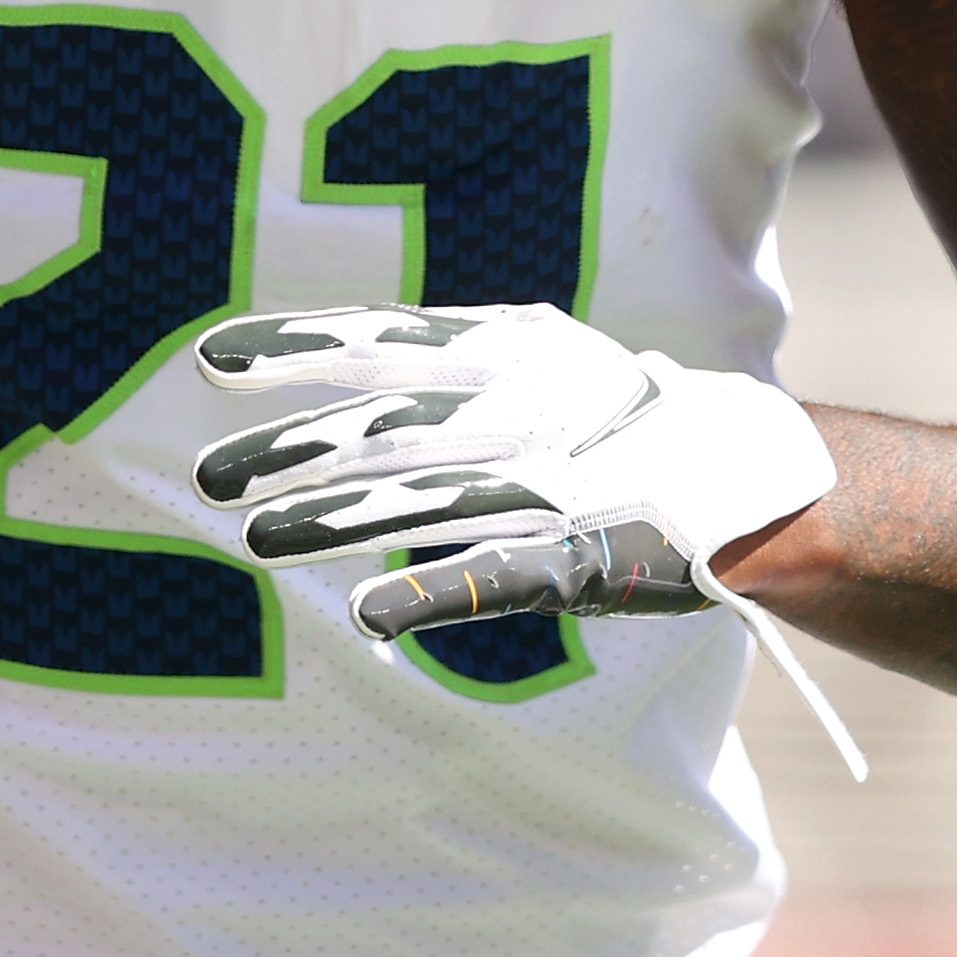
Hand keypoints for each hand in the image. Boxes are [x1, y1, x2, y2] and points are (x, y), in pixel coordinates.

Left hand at [188, 302, 836, 642]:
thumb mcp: (533, 358)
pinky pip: (497, 577)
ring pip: (426, 501)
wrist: (747, 467)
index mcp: (512, 349)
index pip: (383, 339)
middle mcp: (526, 408)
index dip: (297, 347)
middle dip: (295, 449)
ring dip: (335, 522)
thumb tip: (338, 353)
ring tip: (256, 540)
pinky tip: (368, 617)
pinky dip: (433, 593)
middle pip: (389, 425)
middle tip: (208, 478)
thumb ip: (443, 362)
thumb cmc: (615, 413)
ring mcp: (554, 483)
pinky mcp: (583, 557)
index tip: (211, 358)